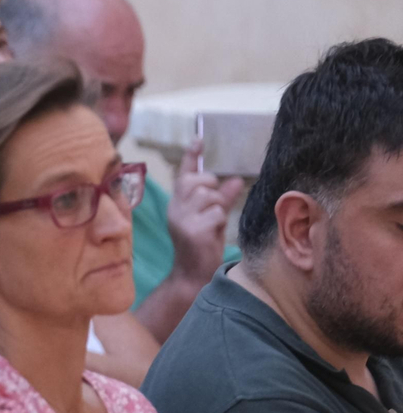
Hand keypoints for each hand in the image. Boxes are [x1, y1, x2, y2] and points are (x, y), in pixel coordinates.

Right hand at [167, 140, 245, 285]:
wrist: (193, 273)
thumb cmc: (203, 245)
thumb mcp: (213, 218)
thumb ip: (222, 199)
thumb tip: (235, 180)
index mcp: (178, 203)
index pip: (184, 174)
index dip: (191, 156)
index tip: (198, 139)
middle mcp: (176, 207)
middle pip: (199, 181)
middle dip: (212, 189)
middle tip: (215, 205)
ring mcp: (182, 218)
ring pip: (209, 196)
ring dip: (218, 207)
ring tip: (213, 222)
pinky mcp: (192, 229)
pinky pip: (215, 213)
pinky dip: (220, 221)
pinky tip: (213, 232)